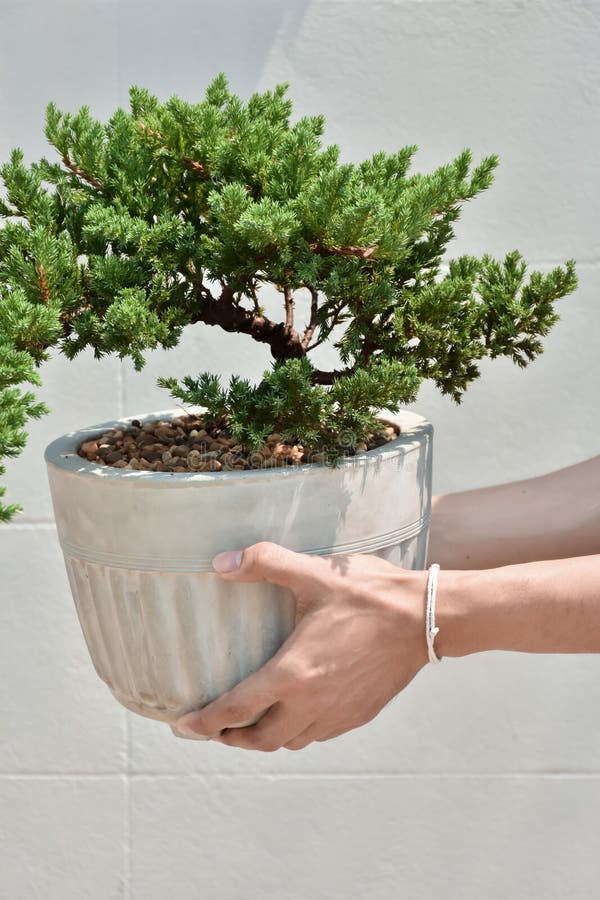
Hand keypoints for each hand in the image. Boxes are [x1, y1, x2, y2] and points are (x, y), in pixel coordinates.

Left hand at [176, 541, 428, 750]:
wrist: (425, 618)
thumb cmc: (369, 595)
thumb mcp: (312, 573)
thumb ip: (264, 563)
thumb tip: (221, 562)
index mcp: (293, 674)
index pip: (235, 710)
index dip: (203, 722)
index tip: (182, 725)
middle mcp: (311, 704)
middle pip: (259, 740)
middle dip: (230, 738)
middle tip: (214, 727)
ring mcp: (337, 714)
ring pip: (290, 742)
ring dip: (264, 737)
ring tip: (251, 723)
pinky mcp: (359, 715)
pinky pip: (318, 735)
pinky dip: (297, 732)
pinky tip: (296, 712)